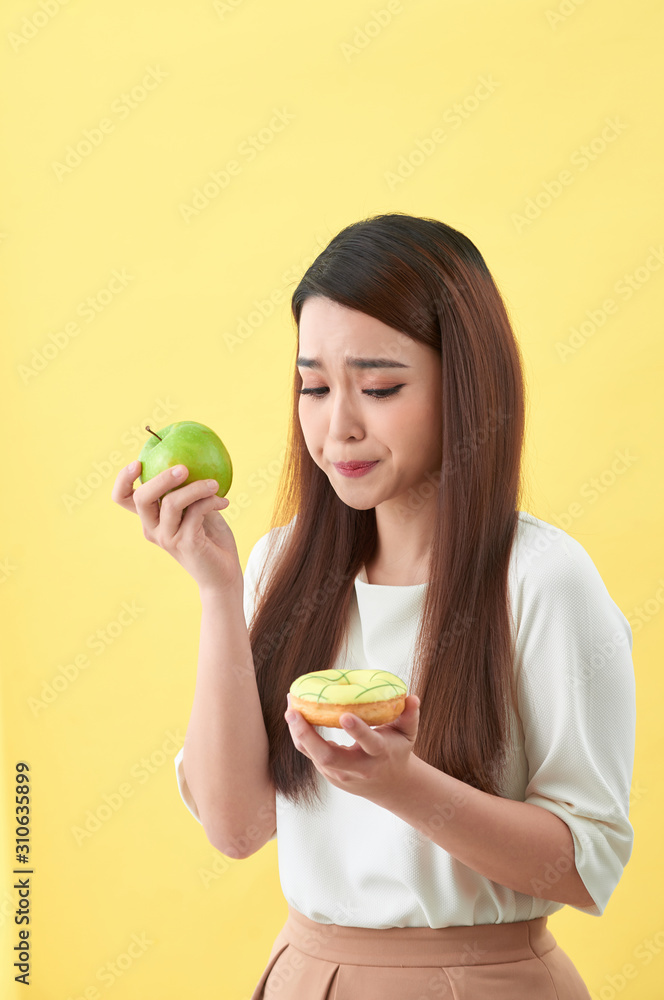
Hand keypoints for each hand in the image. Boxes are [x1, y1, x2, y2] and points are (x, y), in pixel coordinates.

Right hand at [111, 461, 241, 592]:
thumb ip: (190, 491)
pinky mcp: (185, 543)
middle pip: (141, 498)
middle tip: (183, 468)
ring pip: (171, 502)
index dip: (123, 480)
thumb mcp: (198, 509)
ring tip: (214, 484)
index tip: (138, 462)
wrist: (223, 574)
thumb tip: (193, 458)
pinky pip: (195, 512)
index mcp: (151, 518)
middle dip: (160, 478)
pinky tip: (224, 502)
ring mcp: (167, 538)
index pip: (123, 498)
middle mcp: (153, 529)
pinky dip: (211, 501)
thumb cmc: (211, 538)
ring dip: (196, 487)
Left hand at [284, 693, 420, 801]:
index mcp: (379, 755)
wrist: (390, 785)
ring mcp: (340, 774)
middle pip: (328, 757)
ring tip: (290, 708)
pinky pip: (310, 754)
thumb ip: (410, 716)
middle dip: (308, 735)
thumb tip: (411, 697)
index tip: (344, 715)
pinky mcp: (328, 773)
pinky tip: (293, 715)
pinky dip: (299, 735)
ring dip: (298, 733)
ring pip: (313, 756)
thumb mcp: (407, 735)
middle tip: (293, 712)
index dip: (357, 731)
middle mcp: (357, 767)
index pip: (369, 743)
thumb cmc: (396, 751)